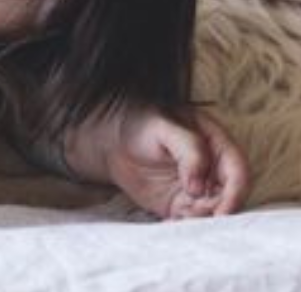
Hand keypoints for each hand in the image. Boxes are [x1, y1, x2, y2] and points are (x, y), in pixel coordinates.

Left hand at [97, 105, 249, 218]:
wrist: (113, 139)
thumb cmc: (141, 124)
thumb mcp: (163, 127)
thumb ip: (188, 150)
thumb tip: (199, 187)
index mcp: (218, 146)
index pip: (238, 173)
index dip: (234, 194)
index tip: (221, 211)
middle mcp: (214, 171)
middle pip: (229, 199)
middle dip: (217, 213)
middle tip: (194, 217)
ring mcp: (198, 190)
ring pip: (211, 213)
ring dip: (200, 223)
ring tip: (177, 220)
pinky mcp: (181, 205)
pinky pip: (189, 222)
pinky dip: (183, 228)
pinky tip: (168, 225)